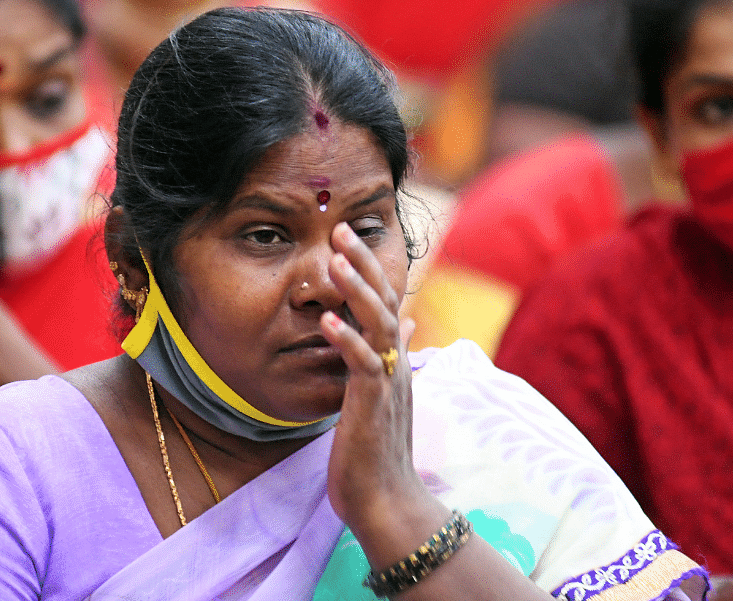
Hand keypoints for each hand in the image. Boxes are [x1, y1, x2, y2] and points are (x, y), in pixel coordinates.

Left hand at [320, 222, 433, 537]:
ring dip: (355, 290)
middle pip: (384, 302)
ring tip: (334, 259)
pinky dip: (346, 340)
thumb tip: (405, 323)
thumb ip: (392, 356)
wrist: (387, 502)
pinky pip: (362, 365)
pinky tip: (327, 319)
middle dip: (362, 264)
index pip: (385, 301)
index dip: (368, 268)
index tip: (346, 237)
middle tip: (339, 229)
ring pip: (378, 324)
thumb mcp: (384, 396)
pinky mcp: (373, 404)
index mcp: (394, 360)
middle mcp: (396, 364)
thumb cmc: (378, 453)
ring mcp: (387, 383)